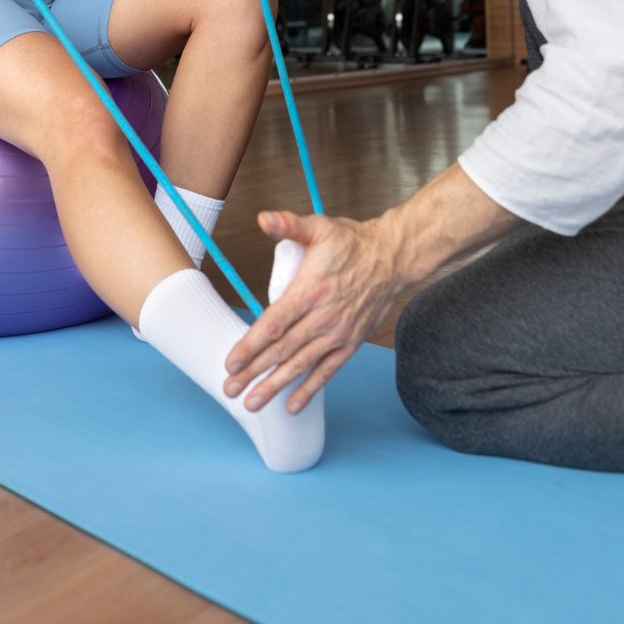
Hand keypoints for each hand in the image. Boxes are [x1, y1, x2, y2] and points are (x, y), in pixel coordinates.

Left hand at [223, 208, 402, 413]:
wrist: (392, 258)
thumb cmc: (352, 242)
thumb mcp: (319, 226)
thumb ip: (288, 224)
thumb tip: (262, 218)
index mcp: (310, 290)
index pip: (274, 323)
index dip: (250, 345)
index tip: (231, 362)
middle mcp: (324, 317)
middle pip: (283, 350)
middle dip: (254, 373)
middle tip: (230, 389)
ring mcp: (338, 333)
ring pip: (301, 365)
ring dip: (275, 386)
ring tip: (252, 403)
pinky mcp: (351, 342)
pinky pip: (328, 371)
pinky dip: (309, 389)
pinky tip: (291, 405)